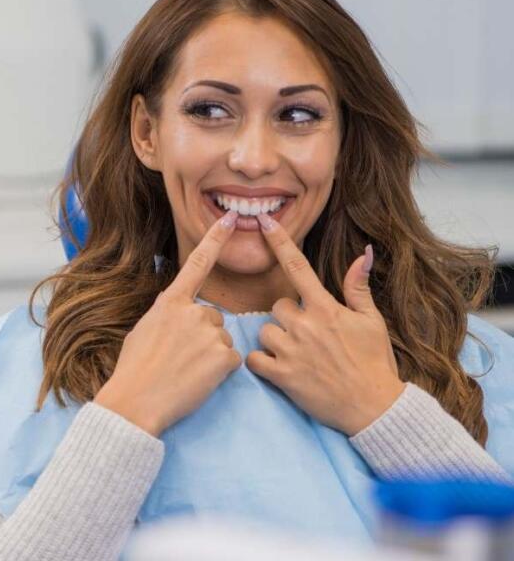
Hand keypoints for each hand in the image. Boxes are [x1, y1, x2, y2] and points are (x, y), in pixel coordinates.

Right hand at [94, 212, 242, 436]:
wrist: (136, 400)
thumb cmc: (134, 369)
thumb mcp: (144, 329)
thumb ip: (168, 315)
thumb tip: (180, 315)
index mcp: (170, 302)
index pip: (197, 263)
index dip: (215, 239)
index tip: (230, 219)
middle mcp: (193, 311)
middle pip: (212, 317)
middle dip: (203, 336)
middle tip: (180, 358)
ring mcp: (210, 333)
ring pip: (221, 339)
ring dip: (210, 355)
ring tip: (186, 371)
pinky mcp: (224, 356)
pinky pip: (231, 360)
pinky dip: (219, 372)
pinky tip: (198, 380)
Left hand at [245, 213, 404, 435]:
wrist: (373, 407)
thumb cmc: (375, 363)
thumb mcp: (372, 321)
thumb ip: (358, 287)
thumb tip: (363, 253)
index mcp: (326, 308)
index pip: (297, 267)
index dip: (280, 241)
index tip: (264, 222)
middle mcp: (306, 325)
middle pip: (277, 306)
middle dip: (287, 318)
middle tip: (307, 337)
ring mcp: (292, 350)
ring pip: (264, 331)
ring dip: (275, 341)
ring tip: (297, 355)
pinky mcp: (282, 375)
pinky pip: (254, 358)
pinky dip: (261, 362)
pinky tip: (278, 368)